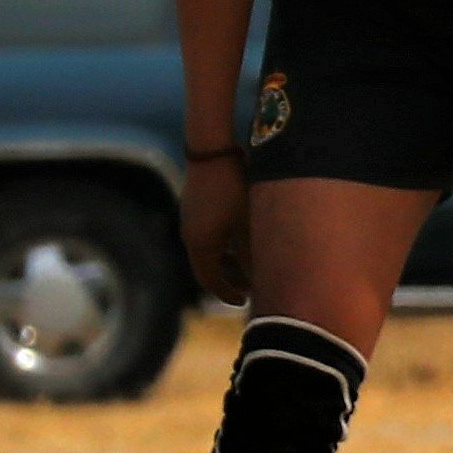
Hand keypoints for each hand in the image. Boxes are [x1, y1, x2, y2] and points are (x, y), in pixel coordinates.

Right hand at [181, 150, 251, 308]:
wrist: (212, 150)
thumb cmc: (235, 186)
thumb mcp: (250, 223)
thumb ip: (254, 252)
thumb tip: (262, 277)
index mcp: (201, 243)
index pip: (210, 279)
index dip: (228, 293)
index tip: (245, 303)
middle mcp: (190, 234)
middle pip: (207, 268)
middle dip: (228, 280)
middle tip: (250, 290)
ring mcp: (190, 218)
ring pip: (208, 251)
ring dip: (226, 262)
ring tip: (248, 268)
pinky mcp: (195, 205)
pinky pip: (207, 235)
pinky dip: (222, 245)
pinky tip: (241, 240)